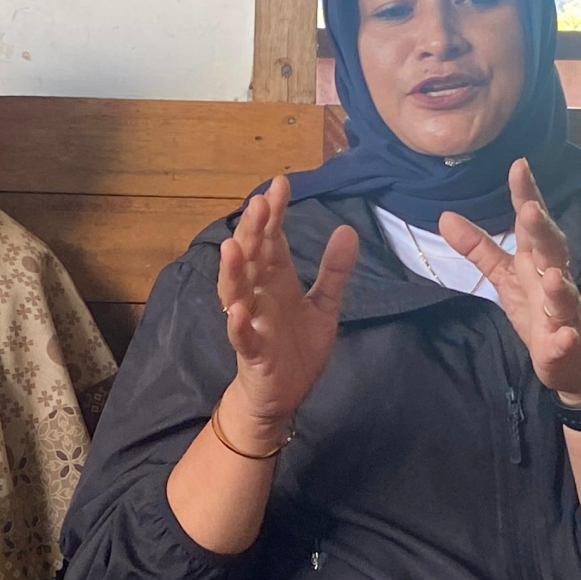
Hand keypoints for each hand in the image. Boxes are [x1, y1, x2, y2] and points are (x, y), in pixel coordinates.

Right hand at [216, 174, 357, 441]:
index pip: (272, 240)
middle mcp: (259, 295)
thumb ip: (334, 271)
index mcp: (276, 281)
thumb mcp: (324, 306)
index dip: (275, 214)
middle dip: (253, 231)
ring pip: (236, 291)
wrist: (283, 396)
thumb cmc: (298, 349)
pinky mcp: (252, 353)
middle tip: (259, 203)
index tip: (280, 183)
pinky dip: (239, 324)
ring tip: (232, 246)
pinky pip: (242, 337)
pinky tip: (239, 311)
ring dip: (233, 270)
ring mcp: (252, 322)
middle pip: (252, 258)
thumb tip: (348, 230)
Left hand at [439, 158, 580, 402]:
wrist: (576, 358)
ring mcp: (563, 313)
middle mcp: (554, 280)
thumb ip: (479, 248)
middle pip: (552, 251)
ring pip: (564, 297)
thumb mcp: (505, 276)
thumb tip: (445, 216)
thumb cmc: (540, 308)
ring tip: (553, 275)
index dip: (526, 195)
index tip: (519, 165)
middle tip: (530, 210)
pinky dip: (565, 339)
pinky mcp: (565, 345)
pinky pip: (566, 341)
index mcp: (536, 260)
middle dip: (543, 231)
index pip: (531, 224)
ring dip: (560, 286)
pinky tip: (563, 337)